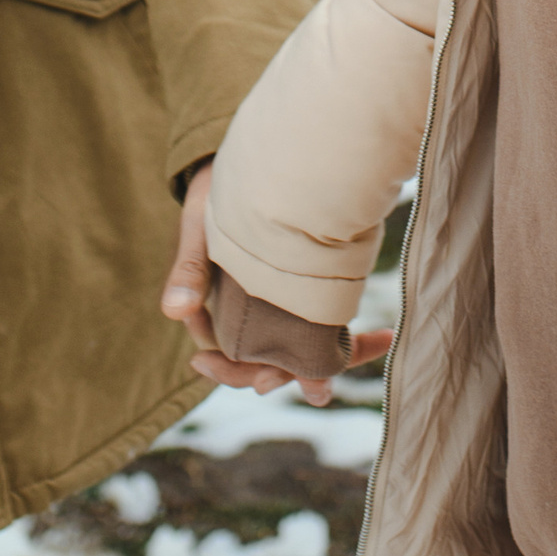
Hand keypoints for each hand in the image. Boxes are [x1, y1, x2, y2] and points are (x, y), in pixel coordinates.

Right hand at [160, 161, 392, 408]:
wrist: (243, 164)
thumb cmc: (214, 194)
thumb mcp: (198, 227)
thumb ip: (189, 269)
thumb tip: (174, 312)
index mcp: (212, 314)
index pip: (224, 358)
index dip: (240, 374)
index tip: (265, 379)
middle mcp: (246, 320)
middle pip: (265, 364)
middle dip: (293, 376)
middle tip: (320, 391)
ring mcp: (277, 310)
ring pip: (299, 352)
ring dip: (328, 364)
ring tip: (361, 360)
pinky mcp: (303, 295)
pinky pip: (323, 328)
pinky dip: (349, 339)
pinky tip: (382, 335)